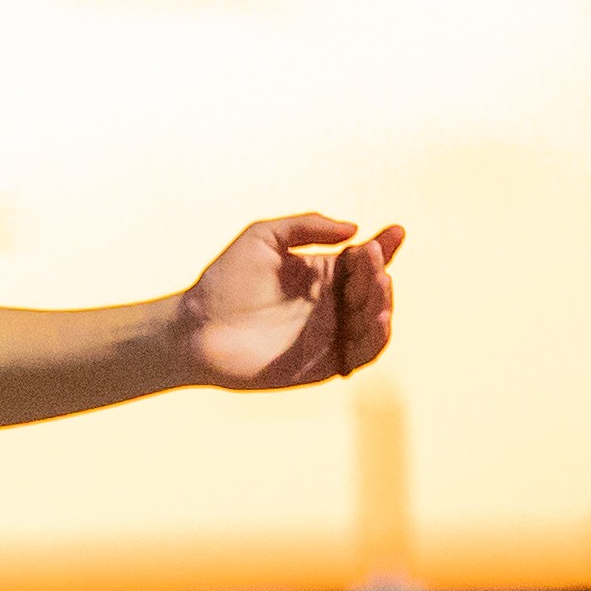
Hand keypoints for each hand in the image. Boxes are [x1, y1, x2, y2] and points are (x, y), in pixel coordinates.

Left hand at [176, 215, 404, 391]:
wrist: (194, 326)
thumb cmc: (224, 281)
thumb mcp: (263, 237)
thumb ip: (306, 226)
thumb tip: (354, 230)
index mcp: (324, 276)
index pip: (365, 261)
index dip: (385, 246)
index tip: (395, 230)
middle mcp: (333, 306)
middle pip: (372, 288)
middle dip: (378, 271)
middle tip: (371, 257)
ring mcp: (330, 336)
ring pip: (374, 320)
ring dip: (383, 301)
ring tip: (380, 283)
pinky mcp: (323, 365)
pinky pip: (361, 354)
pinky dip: (376, 337)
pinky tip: (378, 317)